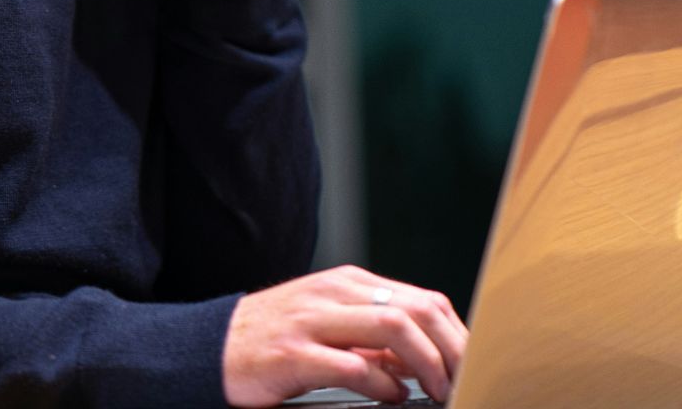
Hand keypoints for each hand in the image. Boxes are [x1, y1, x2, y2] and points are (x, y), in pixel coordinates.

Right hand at [222, 265, 468, 406]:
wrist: (210, 349)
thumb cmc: (274, 340)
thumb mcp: (328, 327)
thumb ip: (373, 339)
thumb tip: (422, 361)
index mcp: (348, 283)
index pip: (423, 299)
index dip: (457, 335)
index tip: (471, 367)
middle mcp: (333, 293)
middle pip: (416, 310)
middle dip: (452, 350)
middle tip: (463, 383)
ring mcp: (312, 320)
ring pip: (393, 327)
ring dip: (427, 364)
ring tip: (436, 391)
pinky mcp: (293, 354)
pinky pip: (353, 365)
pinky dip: (383, 384)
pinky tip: (390, 397)